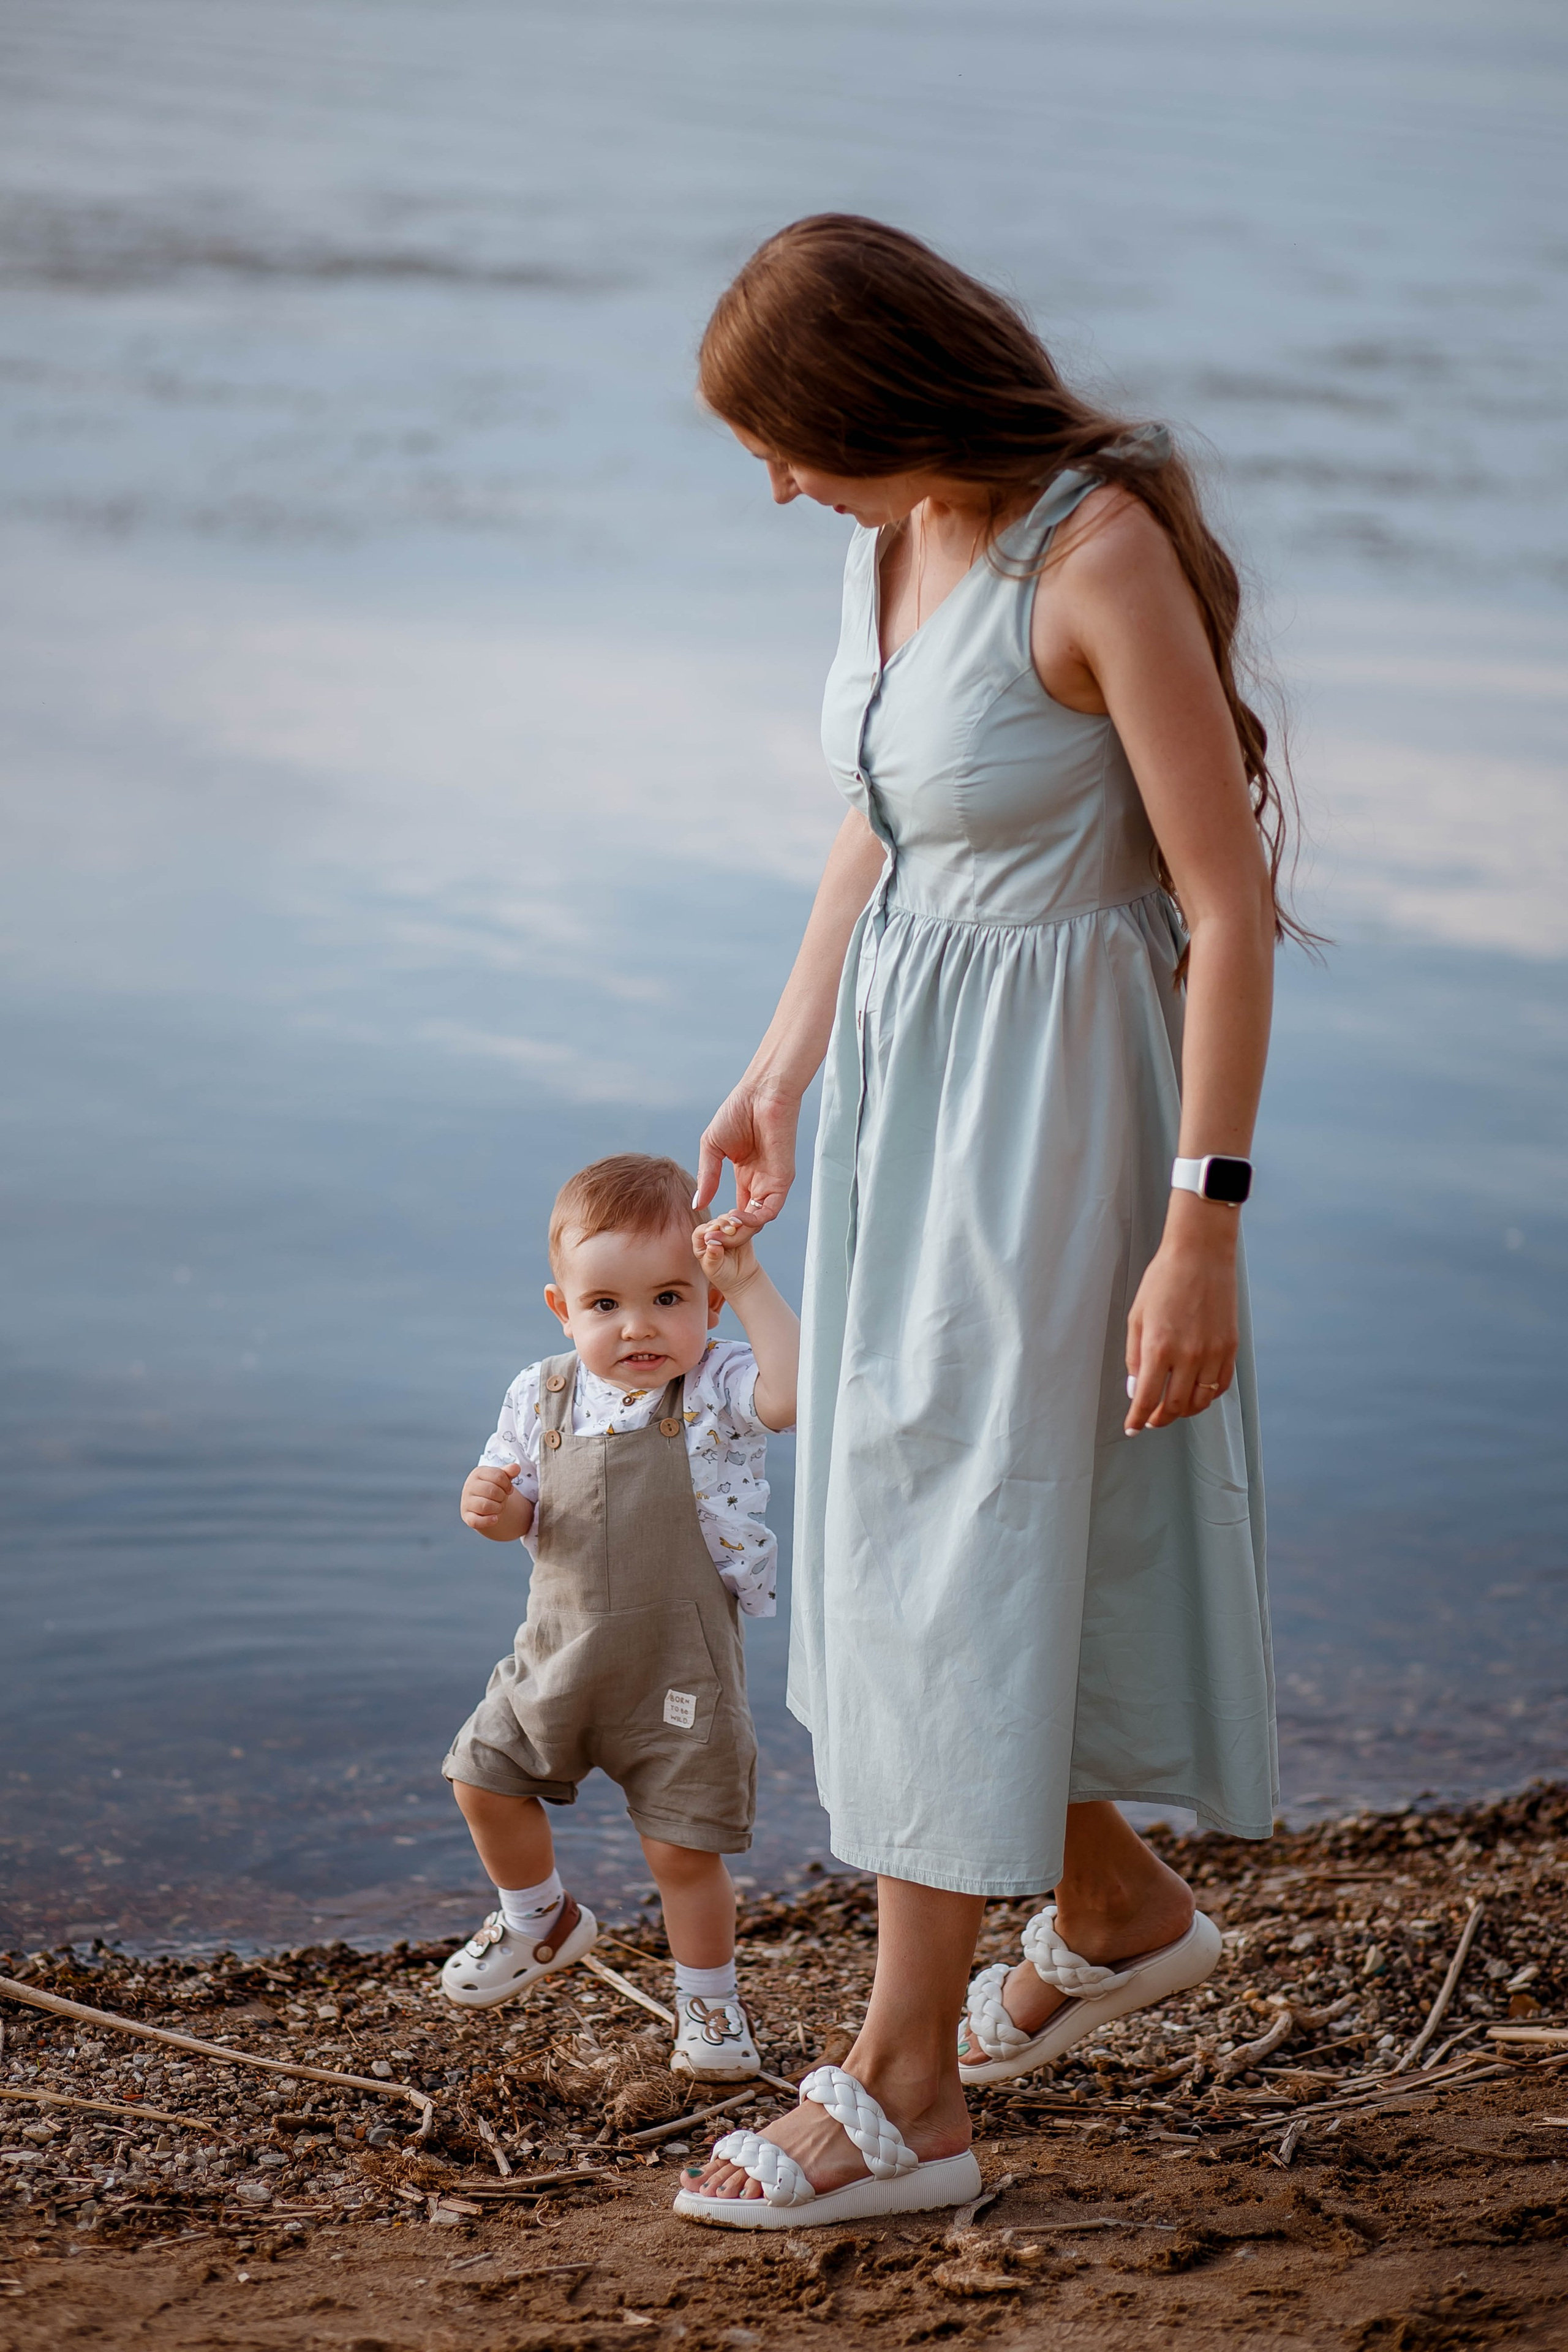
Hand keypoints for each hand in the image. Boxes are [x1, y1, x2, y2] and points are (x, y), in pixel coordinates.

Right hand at [459, 1459, 532, 1540]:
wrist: (484, 1505)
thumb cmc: (494, 1488)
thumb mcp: (501, 1478)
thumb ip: (509, 1471)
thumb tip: (516, 1468)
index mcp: (478, 1473)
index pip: (497, 1476)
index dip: (507, 1484)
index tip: (508, 1489)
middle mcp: (469, 1486)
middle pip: (492, 1491)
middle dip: (502, 1496)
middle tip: (502, 1498)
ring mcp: (466, 1502)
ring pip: (485, 1506)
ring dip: (498, 1508)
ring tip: (498, 1507)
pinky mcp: (467, 1517)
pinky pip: (477, 1521)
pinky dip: (489, 1521)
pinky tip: (495, 1519)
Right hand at [693, 1080, 801, 1228]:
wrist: (761, 1093)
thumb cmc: (737, 1112)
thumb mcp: (711, 1148)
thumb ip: (706, 1177)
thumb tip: (697, 1205)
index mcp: (744, 1176)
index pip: (735, 1212)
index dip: (721, 1224)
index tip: (705, 1228)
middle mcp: (759, 1183)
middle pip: (746, 1223)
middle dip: (729, 1234)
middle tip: (711, 1238)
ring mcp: (771, 1183)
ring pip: (758, 1222)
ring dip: (739, 1231)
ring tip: (722, 1229)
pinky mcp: (782, 1180)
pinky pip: (770, 1211)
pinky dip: (754, 1220)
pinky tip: (736, 1216)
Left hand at [693, 1212, 760, 1297]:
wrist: (742, 1278)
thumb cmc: (723, 1274)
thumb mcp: (714, 1268)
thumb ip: (713, 1256)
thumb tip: (712, 1244)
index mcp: (701, 1242)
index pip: (700, 1232)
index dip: (706, 1229)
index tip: (714, 1229)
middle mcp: (712, 1233)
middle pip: (714, 1223)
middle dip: (721, 1225)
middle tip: (730, 1230)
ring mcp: (726, 1230)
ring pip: (727, 1219)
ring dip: (733, 1222)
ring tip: (737, 1227)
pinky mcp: (739, 1229)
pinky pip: (741, 1222)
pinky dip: (744, 1222)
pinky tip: (747, 1225)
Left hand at [1124, 1196, 1239, 1431]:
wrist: (1200, 1254)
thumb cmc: (1164, 1280)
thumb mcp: (1137, 1317)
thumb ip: (1135, 1357)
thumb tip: (1136, 1389)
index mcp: (1159, 1347)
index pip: (1147, 1399)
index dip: (1138, 1419)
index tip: (1132, 1428)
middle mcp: (1189, 1355)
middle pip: (1175, 1407)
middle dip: (1160, 1419)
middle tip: (1151, 1419)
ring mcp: (1213, 1353)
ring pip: (1201, 1401)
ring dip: (1184, 1411)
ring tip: (1172, 1408)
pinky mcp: (1231, 1347)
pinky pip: (1220, 1385)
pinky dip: (1207, 1395)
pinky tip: (1196, 1392)